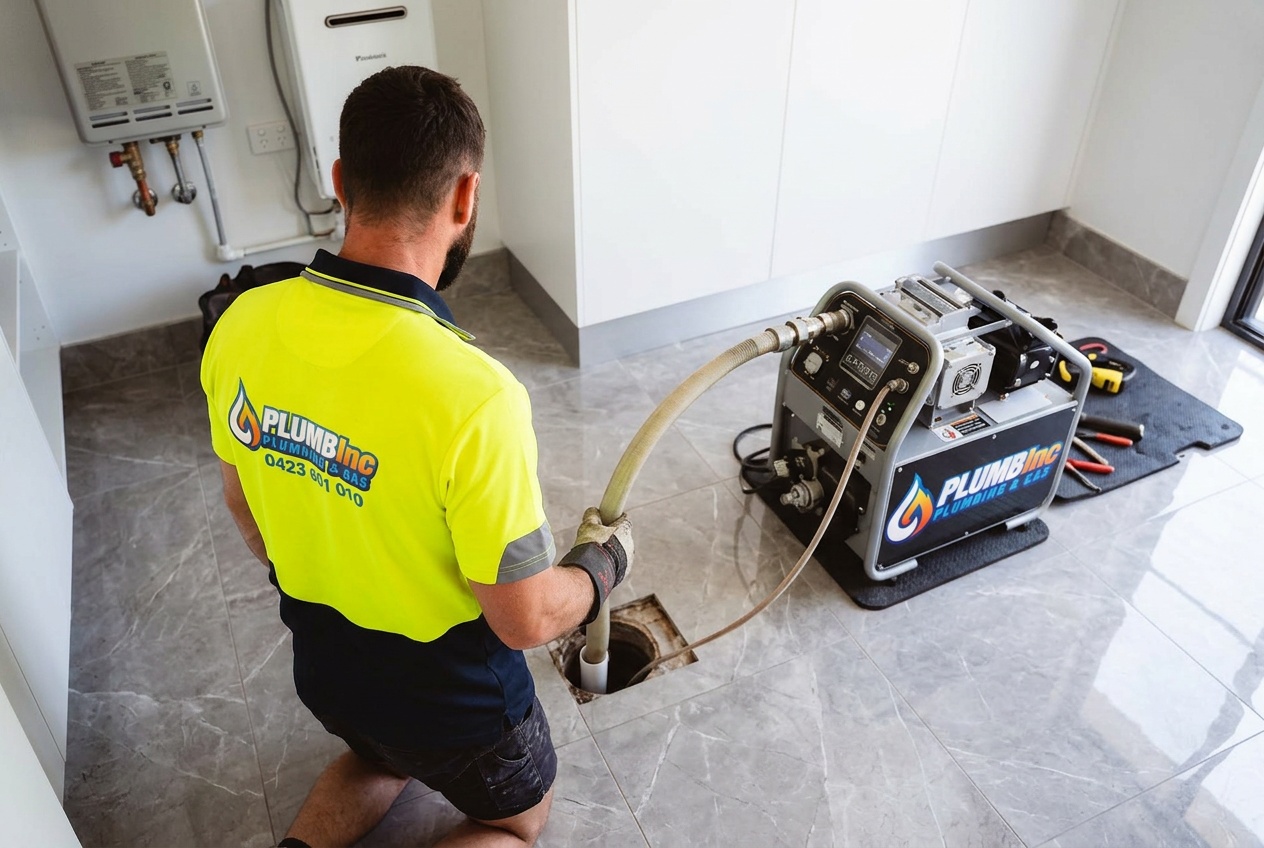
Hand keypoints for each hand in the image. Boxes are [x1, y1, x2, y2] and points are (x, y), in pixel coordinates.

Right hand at [560, 508, 633, 624]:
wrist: (592, 574)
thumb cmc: (592, 548)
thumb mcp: (588, 526)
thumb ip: (592, 515)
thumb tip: (593, 511)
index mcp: (625, 530)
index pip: (624, 519)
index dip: (614, 518)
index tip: (606, 519)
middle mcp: (630, 544)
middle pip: (621, 535)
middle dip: (611, 536)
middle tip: (596, 538)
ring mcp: (628, 559)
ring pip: (620, 551)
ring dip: (611, 551)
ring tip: (595, 554)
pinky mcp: (623, 573)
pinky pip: (618, 564)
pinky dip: (610, 563)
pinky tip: (598, 564)